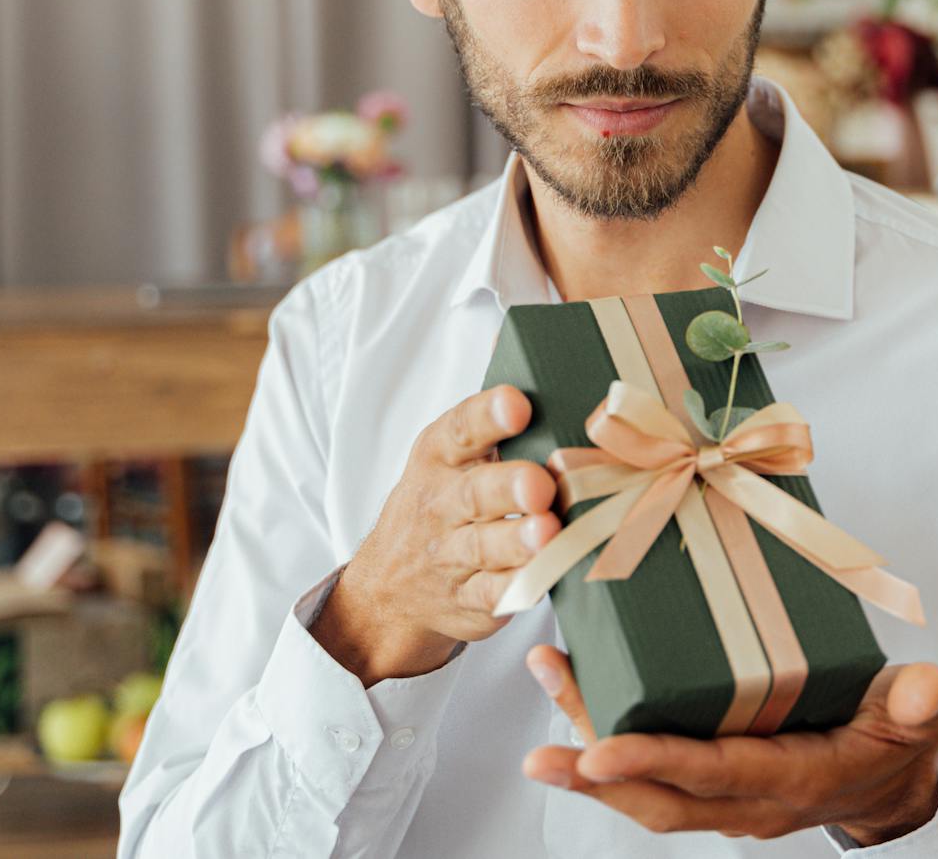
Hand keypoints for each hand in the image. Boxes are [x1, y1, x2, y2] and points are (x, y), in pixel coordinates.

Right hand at [311, 385, 558, 685]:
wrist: (390, 586)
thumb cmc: (444, 500)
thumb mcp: (451, 453)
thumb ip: (489, 415)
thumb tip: (511, 338)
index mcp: (440, 457)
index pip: (461, 430)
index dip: (489, 416)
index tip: (518, 405)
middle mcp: (441, 504)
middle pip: (474, 492)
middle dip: (509, 486)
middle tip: (540, 484)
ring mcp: (450, 555)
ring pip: (483, 547)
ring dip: (516, 540)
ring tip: (547, 531)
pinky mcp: (468, 600)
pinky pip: (491, 595)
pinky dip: (516, 588)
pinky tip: (543, 577)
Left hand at [523, 644, 937, 844]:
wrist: (899, 774)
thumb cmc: (904, 735)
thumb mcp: (924, 716)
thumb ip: (921, 706)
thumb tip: (919, 692)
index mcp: (797, 779)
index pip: (716, 775)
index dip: (657, 765)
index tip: (601, 751)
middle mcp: (750, 798)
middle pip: (660, 799)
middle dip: (595, 778)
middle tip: (539, 754)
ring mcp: (726, 793)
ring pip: (645, 786)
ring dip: (588, 750)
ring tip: (546, 682)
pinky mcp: (712, 774)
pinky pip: (651, 764)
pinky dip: (607, 727)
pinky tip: (574, 681)